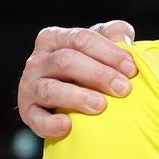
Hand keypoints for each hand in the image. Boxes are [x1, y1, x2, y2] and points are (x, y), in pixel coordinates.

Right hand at [17, 20, 138, 137]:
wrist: (66, 94)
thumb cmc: (89, 63)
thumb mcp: (101, 43)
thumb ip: (114, 33)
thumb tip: (122, 38)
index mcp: (54, 38)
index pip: (81, 39)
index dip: (109, 53)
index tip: (132, 69)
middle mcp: (37, 60)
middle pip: (66, 61)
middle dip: (98, 75)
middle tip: (124, 89)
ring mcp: (29, 86)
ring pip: (51, 89)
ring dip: (78, 97)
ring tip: (101, 105)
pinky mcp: (27, 112)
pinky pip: (36, 119)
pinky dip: (50, 124)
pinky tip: (67, 125)